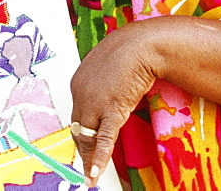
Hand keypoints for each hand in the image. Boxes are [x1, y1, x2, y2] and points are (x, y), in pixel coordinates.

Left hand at [69, 23, 159, 186]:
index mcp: (78, 82)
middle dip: (83, 149)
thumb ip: (102, 81)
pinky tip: (95, 173)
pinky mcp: (112, 109)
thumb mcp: (108, 65)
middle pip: (80, 128)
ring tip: (90, 176)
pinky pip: (104, 139)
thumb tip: (107, 94)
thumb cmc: (130, 49)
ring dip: (89, 159)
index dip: (82, 133)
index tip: (85, 145)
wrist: (142, 44)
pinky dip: (99, 158)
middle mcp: (81, 93)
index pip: (78, 115)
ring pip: (88, 137)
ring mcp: (95, 102)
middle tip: (86, 166)